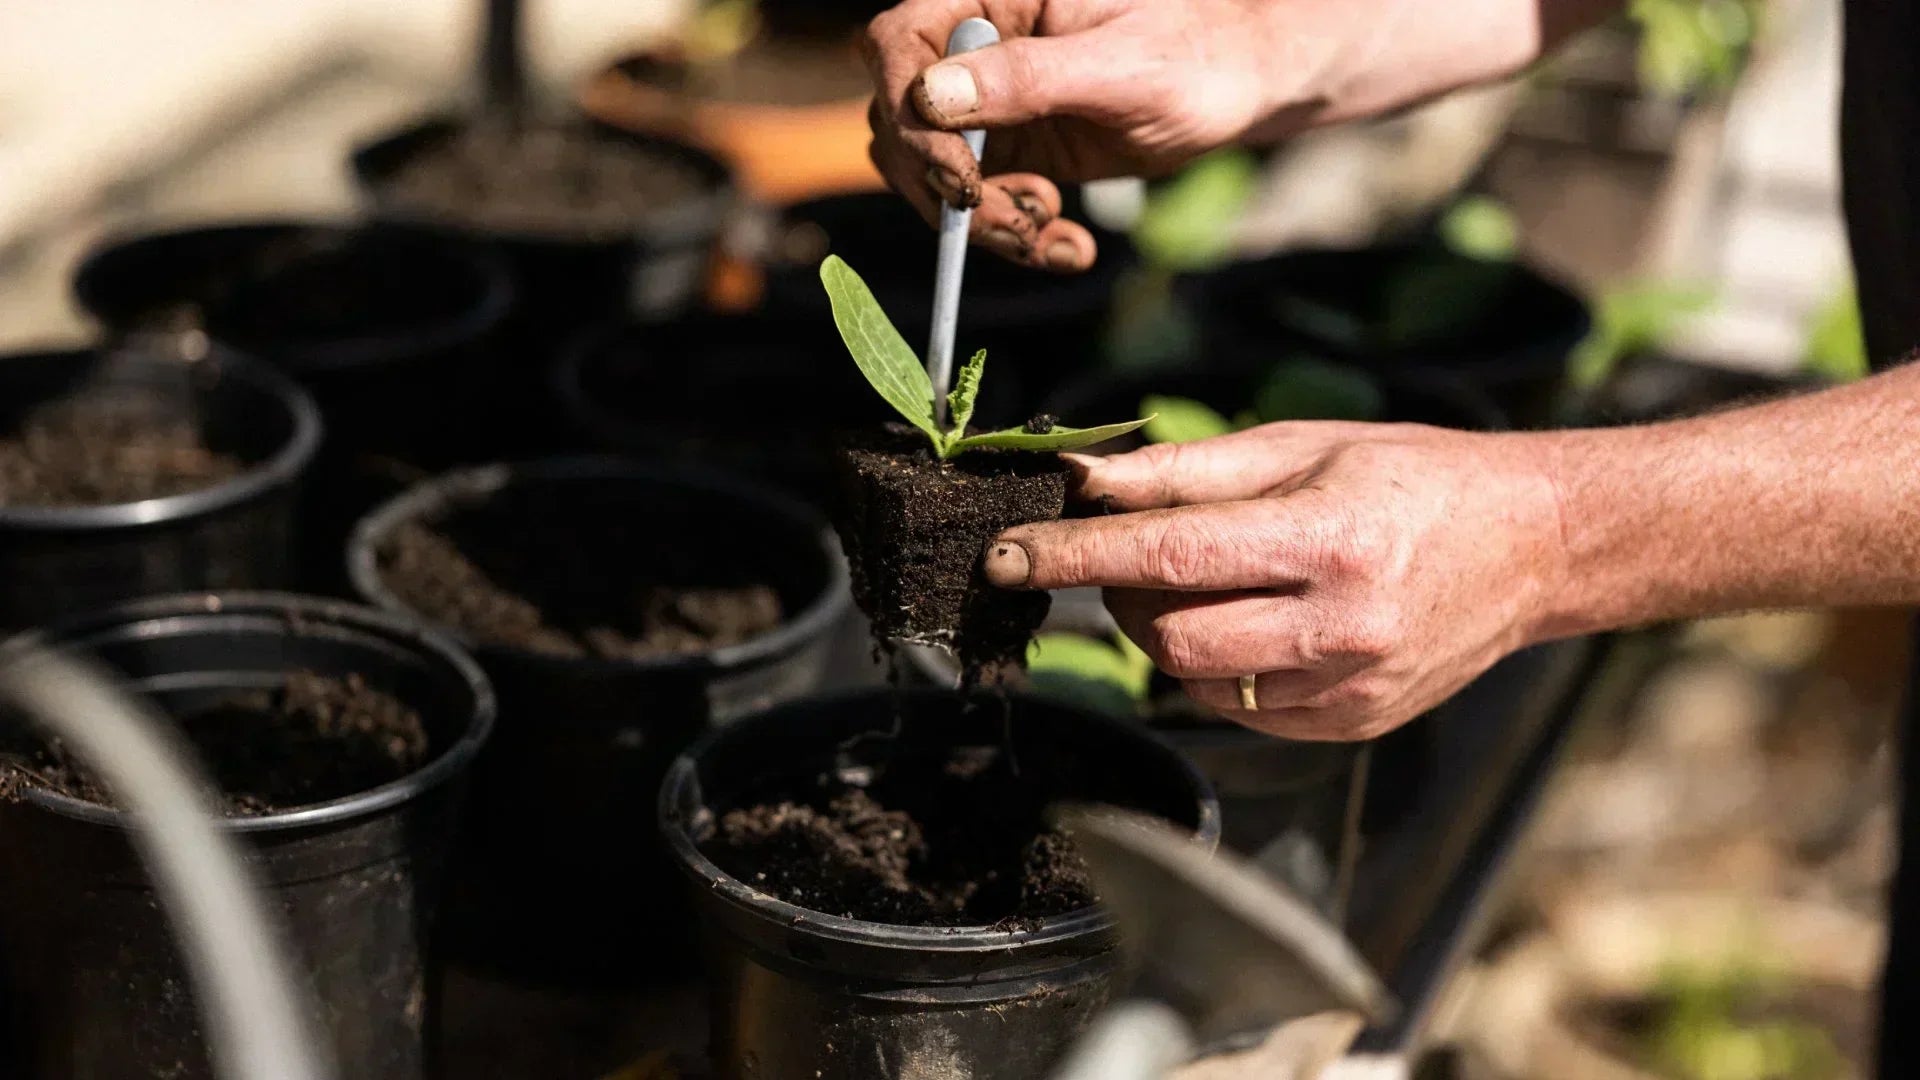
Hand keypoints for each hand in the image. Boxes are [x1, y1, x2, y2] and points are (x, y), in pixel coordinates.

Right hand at [863, 0, 1319, 270]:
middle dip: (947, 187)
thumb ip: (1027, 76)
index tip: (959, 175)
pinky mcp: (1013, 151)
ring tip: (1053, 231)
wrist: (1244, 83)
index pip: (898, 45)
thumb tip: (931, 97)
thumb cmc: (1197, 50)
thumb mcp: (1120, 66)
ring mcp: (990, 104)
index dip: (908, 113)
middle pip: (902, 122)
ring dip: (984, 223)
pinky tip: (1070, 246)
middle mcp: (977, 50)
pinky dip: (1017, 236)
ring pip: (931, 175)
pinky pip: (980, 206)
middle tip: (1017, 217)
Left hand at [980, 423, 1568, 739]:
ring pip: (1197, 684)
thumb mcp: (1302, 446)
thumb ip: (1187, 472)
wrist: (1534, 546)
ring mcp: (1348, 690)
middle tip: (1128, 560)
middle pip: (1171, 637)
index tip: (1003, 554)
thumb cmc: (1414, 477)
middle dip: (1122, 600)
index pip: (1166, 559)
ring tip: (1202, 586)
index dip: (1073, 557)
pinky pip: (1240, 711)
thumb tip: (1085, 481)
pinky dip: (1215, 670)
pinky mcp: (1350, 727)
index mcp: (1327, 542)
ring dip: (1165, 635)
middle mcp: (1340, 629)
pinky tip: (1248, 624)